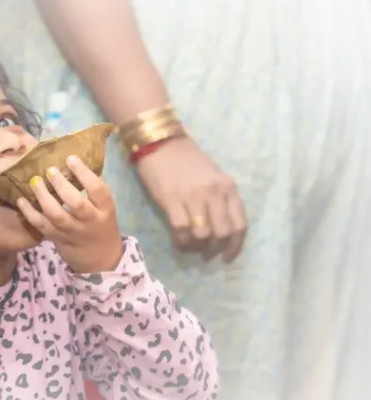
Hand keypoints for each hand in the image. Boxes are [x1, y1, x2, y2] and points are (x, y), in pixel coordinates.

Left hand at [16, 155, 123, 273]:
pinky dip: (29, 213)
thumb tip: (80, 157)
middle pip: (76, 204)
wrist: (98, 257)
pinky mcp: (56, 238)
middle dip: (61, 185)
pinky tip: (21, 199)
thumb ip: (93, 187)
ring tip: (35, 181)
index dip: (84, 173)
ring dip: (43, 197)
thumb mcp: (104, 207)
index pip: (98, 190)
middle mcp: (90, 221)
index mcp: (105, 209)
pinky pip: (40, 225)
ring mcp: (72, 232)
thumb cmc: (100, 223)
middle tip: (50, 170)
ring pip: (56, 215)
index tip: (70, 158)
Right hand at [133, 137, 247, 262]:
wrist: (161, 143)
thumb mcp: (213, 178)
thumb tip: (218, 231)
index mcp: (228, 187)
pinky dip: (181, 242)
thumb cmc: (186, 161)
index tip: (227, 257)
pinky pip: (181, 230)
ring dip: (197, 248)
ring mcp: (193, 196)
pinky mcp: (171, 200)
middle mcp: (215, 193)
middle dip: (215, 249)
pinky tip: (178, 242)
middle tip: (206, 254)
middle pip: (222, 233)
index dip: (235, 246)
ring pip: (203, 235)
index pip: (240, 225)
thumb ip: (220, 200)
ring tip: (191, 248)